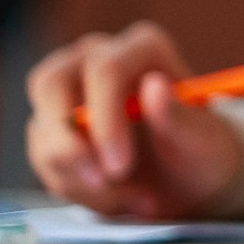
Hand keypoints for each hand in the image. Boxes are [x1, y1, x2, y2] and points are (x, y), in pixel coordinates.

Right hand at [24, 21, 243, 217]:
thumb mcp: (202, 140)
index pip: (105, 70)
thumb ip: (177, 115)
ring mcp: (69, 87)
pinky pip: (42, 156)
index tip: (120, 167)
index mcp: (144, 47)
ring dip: (78, 176)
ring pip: (44, 129)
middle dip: (71, 146)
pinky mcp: (51, 122)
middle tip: (103, 184)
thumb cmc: (200, 151)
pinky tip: (114, 196)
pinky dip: (74, 186)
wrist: (188, 179)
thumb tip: (153, 85)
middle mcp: (97, 55)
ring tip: (130, 197)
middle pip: (51, 84)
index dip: (105, 121)